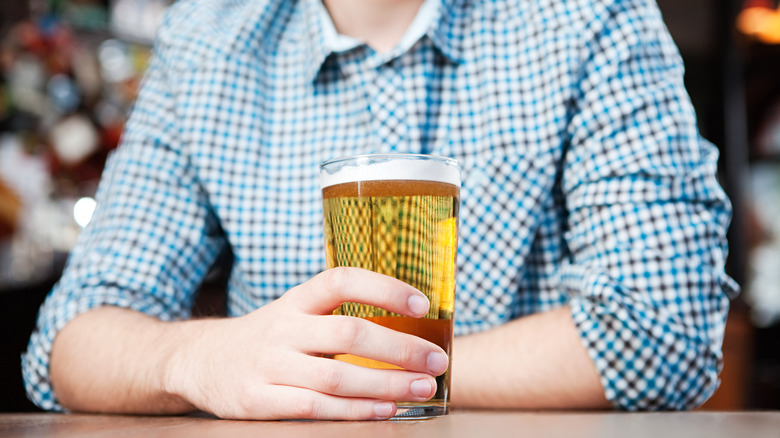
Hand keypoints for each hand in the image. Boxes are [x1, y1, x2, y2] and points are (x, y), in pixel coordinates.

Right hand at [165, 267, 448, 419]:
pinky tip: (385, 409)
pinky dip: (355, 410)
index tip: (423, 304)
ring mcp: (269, 365)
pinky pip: (315, 407)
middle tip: (437, 360)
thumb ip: (337, 316)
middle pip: (348, 332)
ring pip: (336, 375)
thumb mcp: (295, 313)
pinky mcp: (258, 401)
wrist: (200, 361)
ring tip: (422, 389)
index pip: (341, 280)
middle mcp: (283, 328)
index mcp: (296, 300)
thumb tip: (409, 326)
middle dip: (400, 348)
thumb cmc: (268, 337)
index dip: (384, 288)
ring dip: (386, 384)